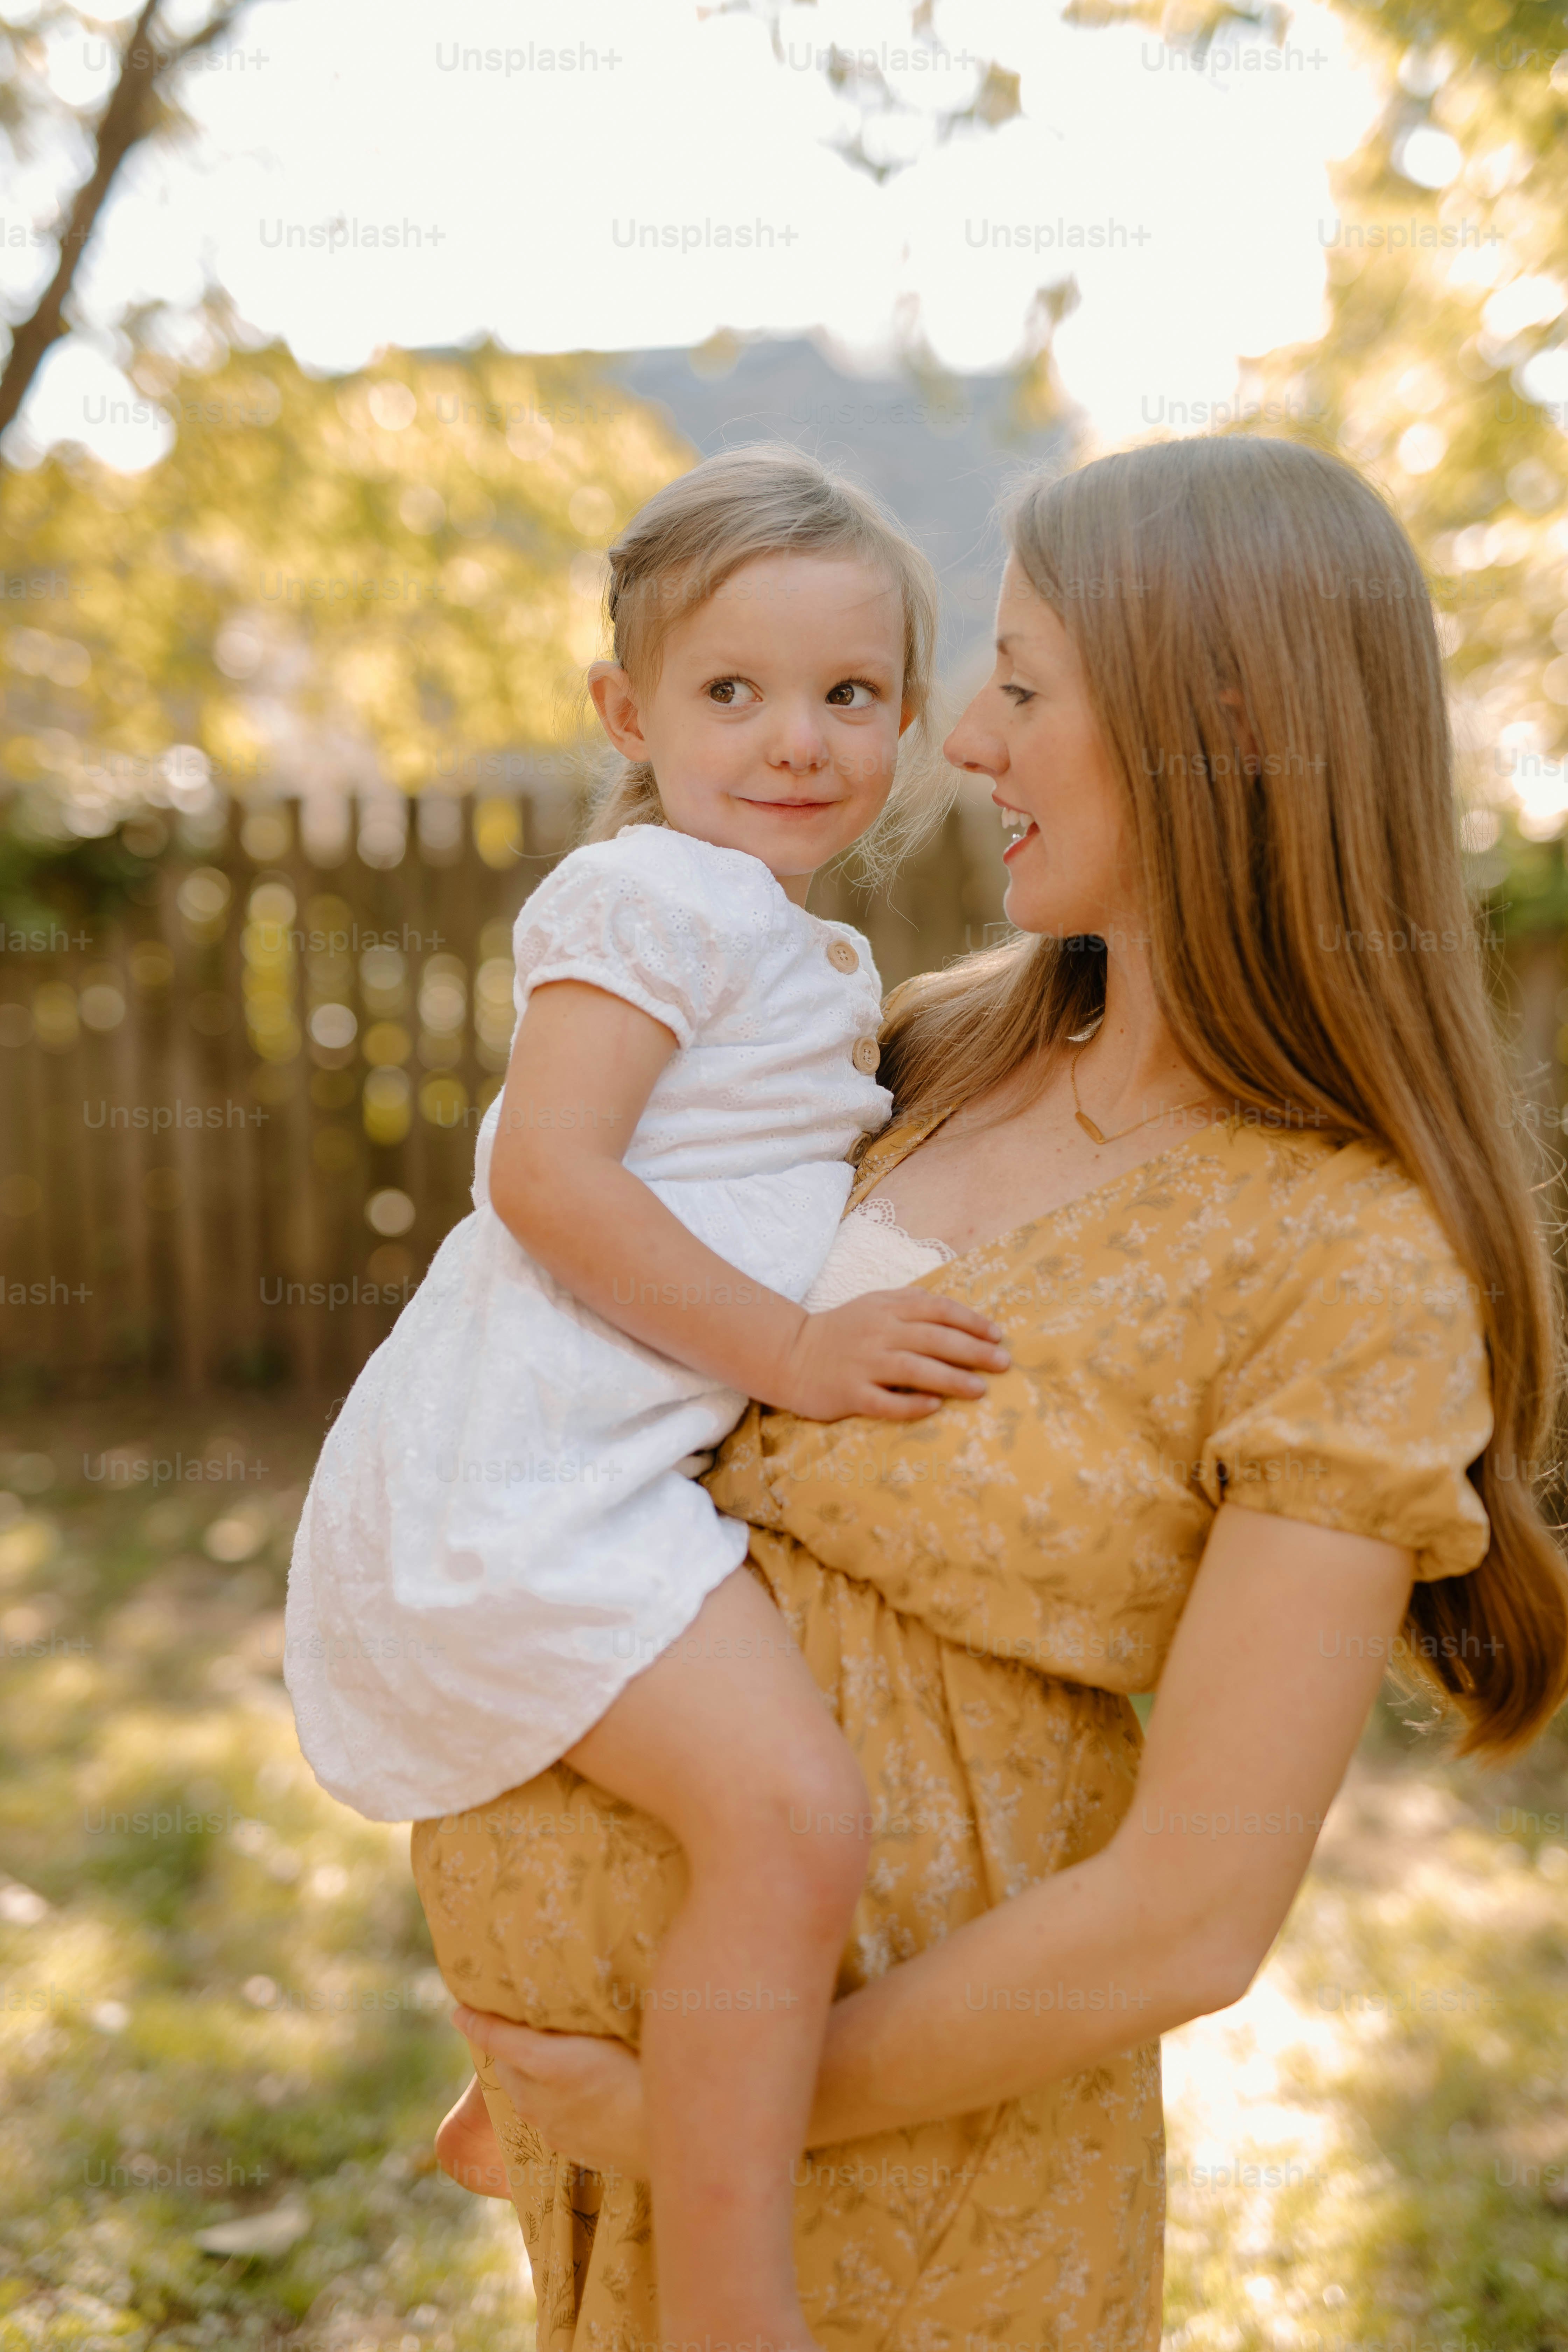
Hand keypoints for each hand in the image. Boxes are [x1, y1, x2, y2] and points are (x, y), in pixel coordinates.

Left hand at [452, 2005, 649, 2180]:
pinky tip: (575, 2098)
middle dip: (508, 2049)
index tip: (458, 2009)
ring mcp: (554, 2129)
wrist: (664, 2133)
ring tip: (549, 2062)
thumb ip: (581, 2013)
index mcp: (546, 2063)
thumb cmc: (644, 2067)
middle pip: (509, 2069)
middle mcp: (539, 2099)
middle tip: (518, 2029)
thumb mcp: (613, 2027)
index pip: (498, 2038)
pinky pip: (549, 2122)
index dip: (477, 2022)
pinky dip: (552, 2105)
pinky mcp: (571, 2149)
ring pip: (527, 2098)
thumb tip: (570, 1991)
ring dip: (530, 2078)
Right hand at [766, 1288, 1009, 1421]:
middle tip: (1003, 1363)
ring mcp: (863, 1364)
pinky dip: (911, 1403)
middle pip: (933, 1339)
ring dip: (951, 1379)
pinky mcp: (850, 1393)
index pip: (938, 1309)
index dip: (971, 1321)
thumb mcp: (872, 1304)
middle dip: (973, 1350)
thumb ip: (908, 1302)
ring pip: (914, 1369)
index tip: (997, 1335)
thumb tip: (950, 1309)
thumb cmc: (840, 1331)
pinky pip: (885, 1401)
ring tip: (980, 1389)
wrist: (789, 1354)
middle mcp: (878, 1333)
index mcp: (887, 1309)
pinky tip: (934, 1407)